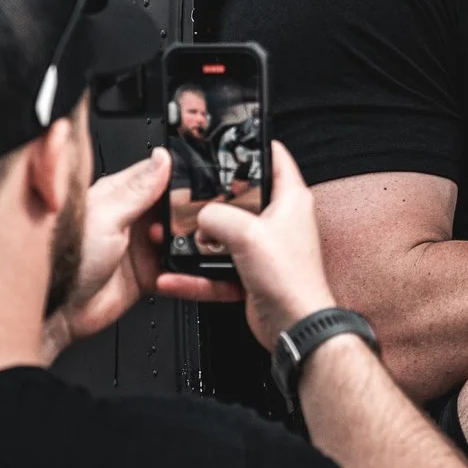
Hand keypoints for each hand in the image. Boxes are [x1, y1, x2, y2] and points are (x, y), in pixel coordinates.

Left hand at [46, 146, 171, 351]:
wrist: (59, 312)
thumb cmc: (64, 260)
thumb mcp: (106, 217)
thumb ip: (138, 190)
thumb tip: (161, 158)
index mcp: (116, 195)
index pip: (156, 175)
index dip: (176, 178)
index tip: (193, 184)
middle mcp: (129, 218)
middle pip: (171, 205)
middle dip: (184, 211)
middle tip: (188, 218)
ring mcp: (139, 245)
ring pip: (177, 234)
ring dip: (183, 238)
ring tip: (178, 242)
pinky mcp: (147, 272)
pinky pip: (176, 264)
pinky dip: (182, 265)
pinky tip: (180, 263)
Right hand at [154, 142, 336, 348]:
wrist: (296, 327)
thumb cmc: (291, 280)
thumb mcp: (247, 234)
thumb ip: (217, 216)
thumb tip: (200, 218)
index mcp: (290, 200)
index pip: (275, 159)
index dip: (255, 146)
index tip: (232, 140)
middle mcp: (278, 222)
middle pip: (239, 200)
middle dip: (211, 201)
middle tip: (187, 196)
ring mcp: (263, 250)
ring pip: (222, 237)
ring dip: (196, 243)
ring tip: (172, 240)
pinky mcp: (251, 275)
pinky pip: (216, 270)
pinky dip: (195, 276)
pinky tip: (175, 277)